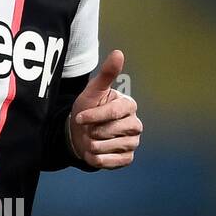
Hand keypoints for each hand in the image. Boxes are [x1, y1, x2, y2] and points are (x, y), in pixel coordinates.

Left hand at [68, 50, 142, 169]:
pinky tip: (92, 152)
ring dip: (92, 144)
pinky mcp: (127, 158)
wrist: (79, 134)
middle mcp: (135, 124)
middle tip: (88, 128)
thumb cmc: (87, 109)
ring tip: (89, 139)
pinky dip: (98, 159)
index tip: (79, 117)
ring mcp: (133, 142)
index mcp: (128, 106)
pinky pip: (112, 162)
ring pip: (110, 147)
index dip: (94, 116)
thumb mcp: (92, 91)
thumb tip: (118, 53)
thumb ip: (106, 74)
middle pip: (112, 130)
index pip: (113, 112)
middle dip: (93, 130)